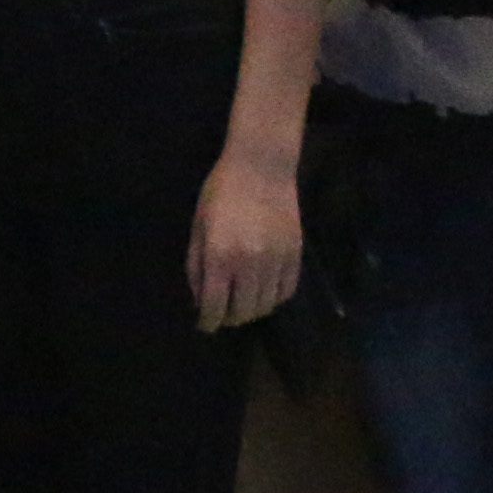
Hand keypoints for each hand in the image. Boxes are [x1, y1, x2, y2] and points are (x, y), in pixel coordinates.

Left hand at [187, 144, 303, 332]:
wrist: (261, 167)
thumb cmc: (221, 192)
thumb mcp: (198, 226)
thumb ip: (197, 265)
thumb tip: (199, 299)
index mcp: (220, 256)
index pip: (215, 305)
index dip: (209, 321)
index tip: (205, 325)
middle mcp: (250, 265)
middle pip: (243, 311)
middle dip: (230, 318)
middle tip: (223, 314)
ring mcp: (276, 262)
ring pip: (266, 305)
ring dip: (252, 311)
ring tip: (242, 304)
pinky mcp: (296, 256)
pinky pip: (286, 292)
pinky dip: (274, 299)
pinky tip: (264, 292)